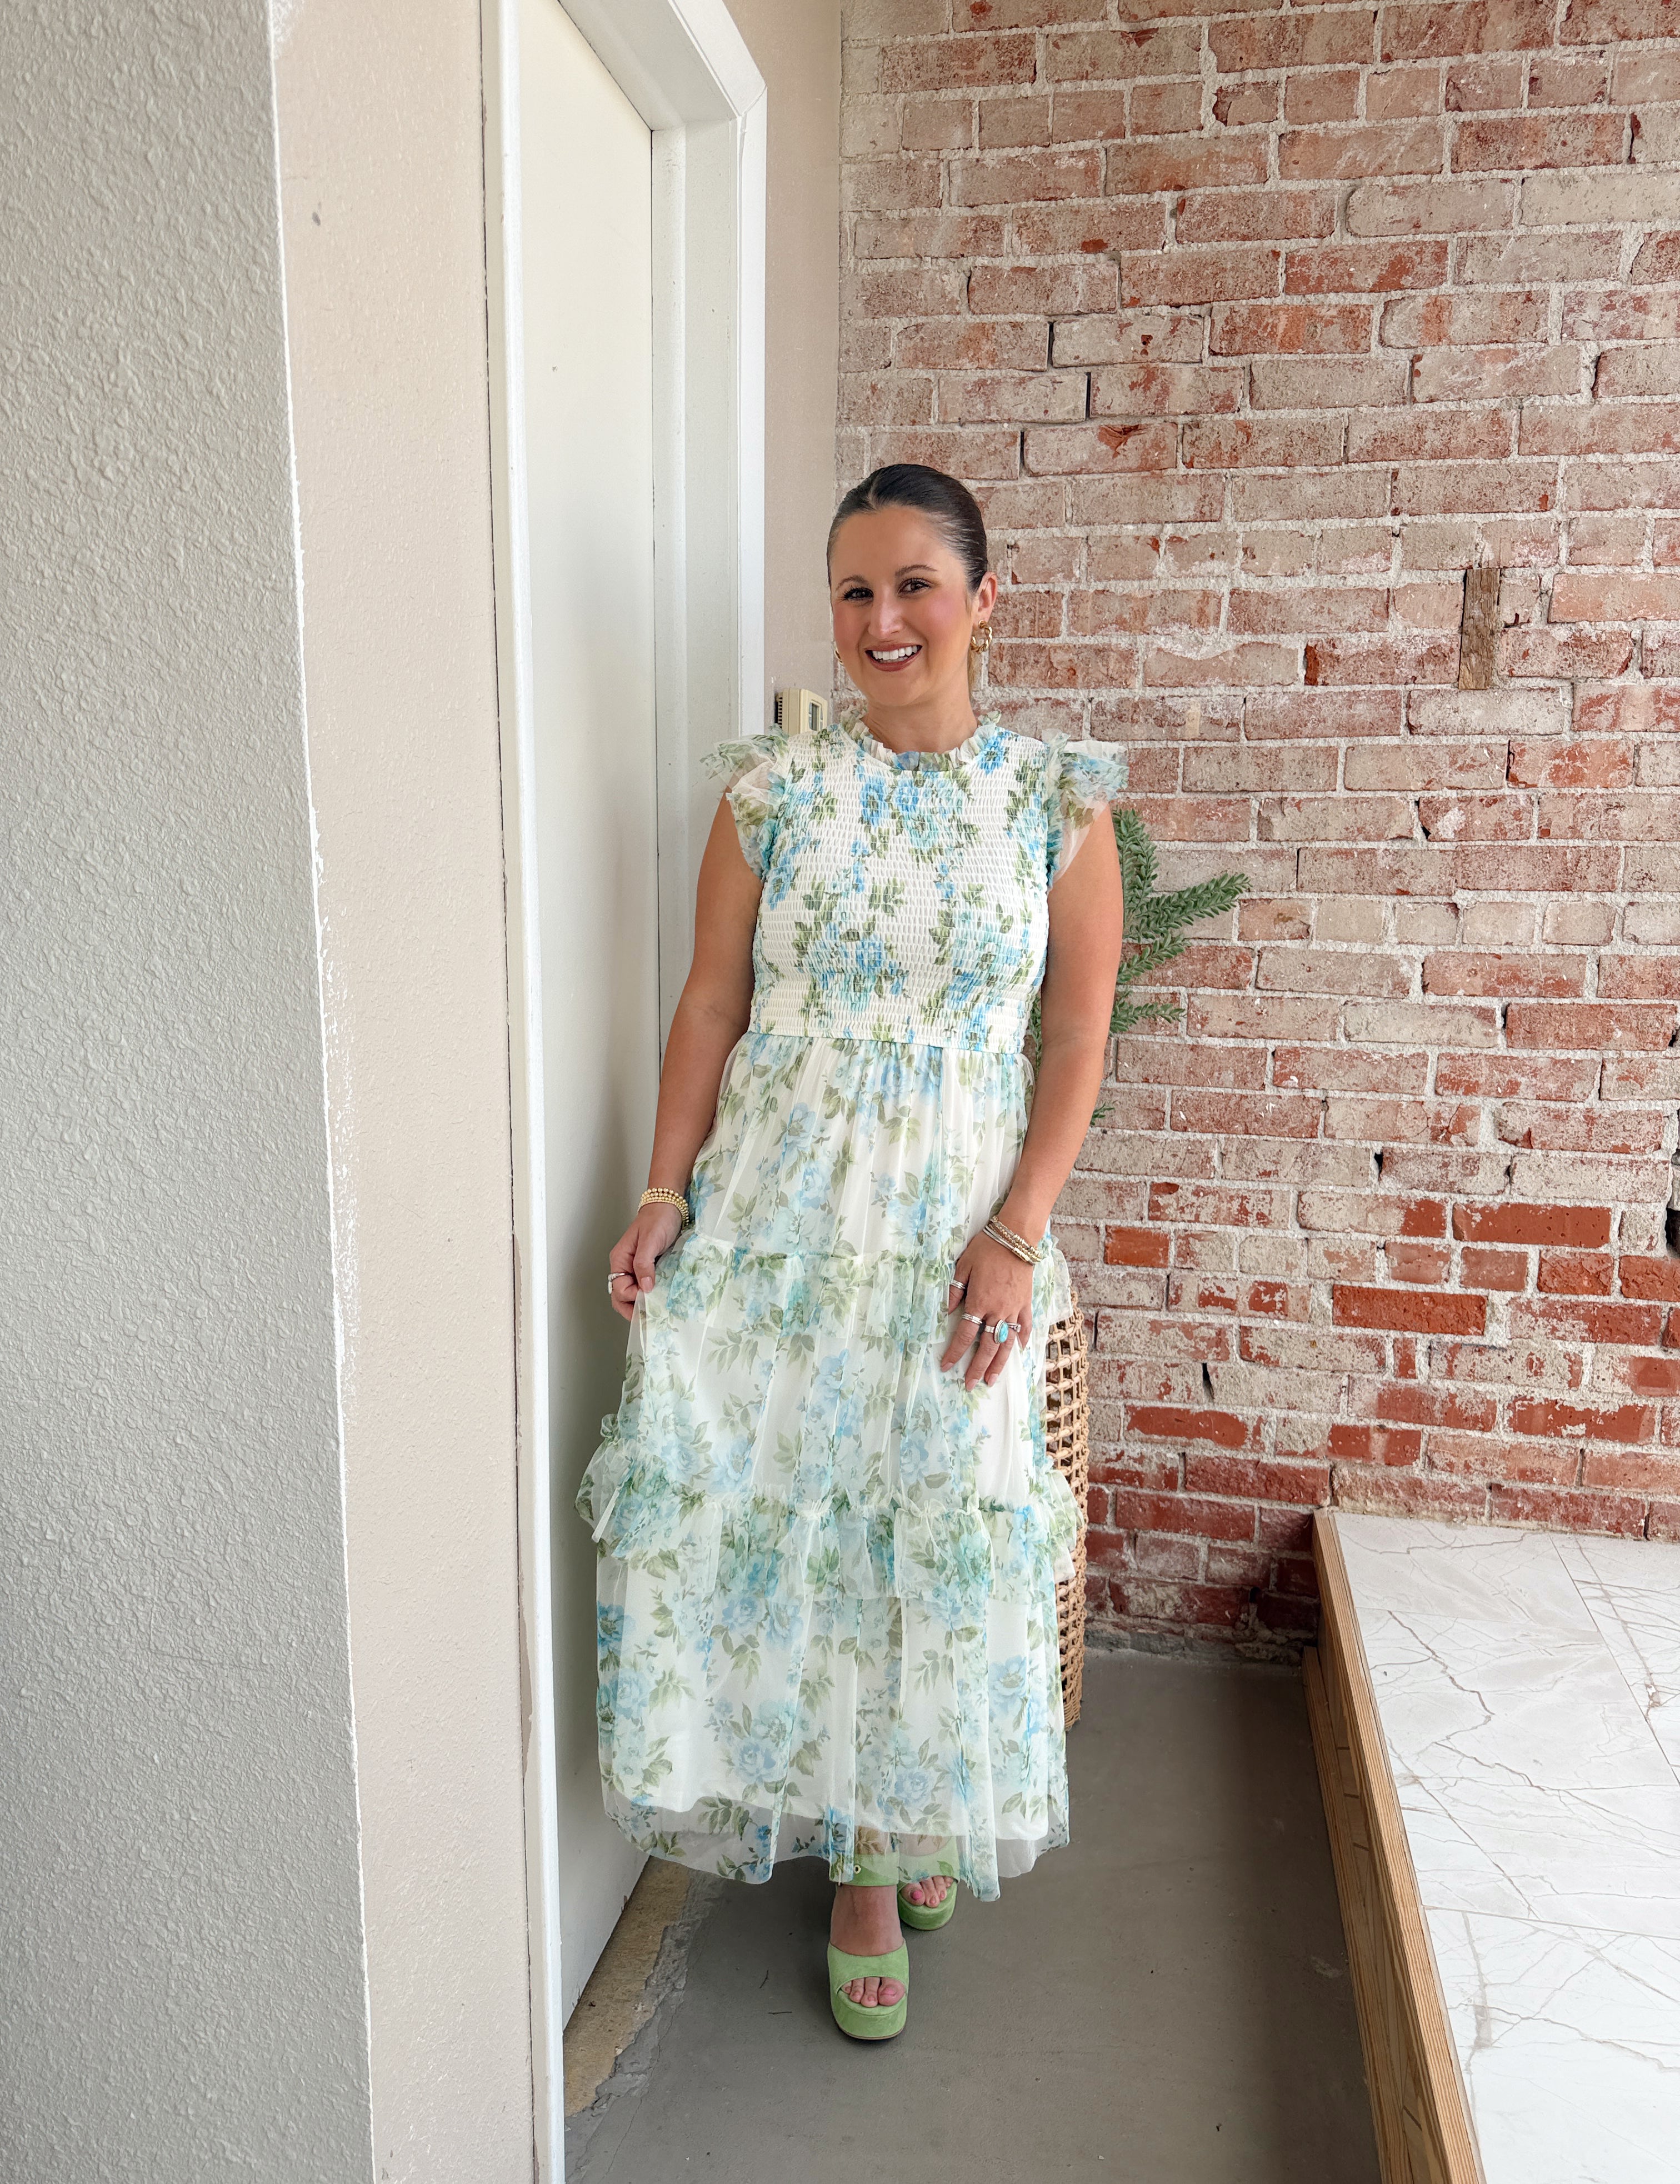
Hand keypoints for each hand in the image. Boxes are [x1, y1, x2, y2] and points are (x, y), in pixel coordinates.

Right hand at [607, 1201, 685, 1321]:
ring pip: (633, 1293)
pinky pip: (645, 1286)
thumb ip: (644, 1264)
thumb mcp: (650, 1241)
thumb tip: (644, 1288)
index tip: (648, 1297)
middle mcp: (625, 1266)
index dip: (632, 1297)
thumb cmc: (658, 1219)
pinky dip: (650, 1295)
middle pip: (621, 1296)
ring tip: (654, 1312)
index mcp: (620, 1260)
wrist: (670, 1206)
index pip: (619, 1289)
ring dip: (641, 1303)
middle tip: (648, 1317)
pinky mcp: (649, 1268)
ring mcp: (637, 1268)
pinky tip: (660, 1300)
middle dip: (632, 1308)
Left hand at [940, 1230, 1034, 1391]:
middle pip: (987, 1347)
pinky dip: (1023, 1340)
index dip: (954, 1352)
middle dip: (977, 1368)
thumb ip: (954, 1290)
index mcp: (979, 1302)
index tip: (946, 1366)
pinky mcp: (1026, 1303)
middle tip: (970, 1385)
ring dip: (999, 1364)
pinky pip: (1025, 1326)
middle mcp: (998, 1311)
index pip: (965, 1335)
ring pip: (1007, 1343)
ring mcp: (1014, 1309)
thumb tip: (947, 1311)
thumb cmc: (986, 1248)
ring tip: (992, 1379)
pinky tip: (1020, 1351)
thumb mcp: (963, 1265)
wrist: (1016, 1237)